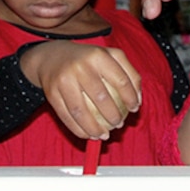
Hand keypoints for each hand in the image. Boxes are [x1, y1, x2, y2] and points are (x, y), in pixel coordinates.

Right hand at [21, 43, 142, 139]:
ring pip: (82, 112)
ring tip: (104, 135)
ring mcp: (64, 80)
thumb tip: (138, 101)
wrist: (52, 57)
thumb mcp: (110, 57)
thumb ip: (129, 74)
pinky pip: (67, 117)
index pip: (121, 80)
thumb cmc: (88, 60)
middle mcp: (80, 66)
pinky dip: (79, 130)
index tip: (134, 109)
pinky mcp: (52, 93)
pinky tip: (89, 135)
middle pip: (101, 98)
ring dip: (95, 129)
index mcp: (98, 55)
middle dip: (114, 117)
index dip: (131, 98)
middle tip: (119, 124)